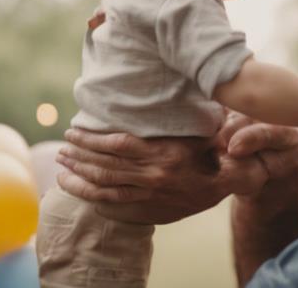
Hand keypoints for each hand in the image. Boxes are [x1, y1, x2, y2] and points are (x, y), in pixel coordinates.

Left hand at [55, 112, 297, 224]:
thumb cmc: (220, 147)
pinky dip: (92, 195)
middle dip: (79, 156)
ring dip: (80, 177)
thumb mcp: (212, 127)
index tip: (74, 131)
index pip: (118, 146)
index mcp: (167, 153)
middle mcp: (156, 175)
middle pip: (106, 166)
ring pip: (106, 187)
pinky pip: (114, 202)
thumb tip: (185, 92)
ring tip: (61, 166)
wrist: (235, 181)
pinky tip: (77, 187)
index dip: (92, 140)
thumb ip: (191, 112)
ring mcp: (152, 194)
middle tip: (61, 146)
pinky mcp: (152, 206)